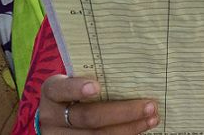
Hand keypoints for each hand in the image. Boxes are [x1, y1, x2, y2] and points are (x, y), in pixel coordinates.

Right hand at [38, 75, 158, 133]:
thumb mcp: (75, 81)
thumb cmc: (75, 92)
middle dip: (122, 112)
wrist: (58, 117)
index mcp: (51, 92)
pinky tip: (140, 129)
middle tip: (149, 105)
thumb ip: (92, 78)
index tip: (96, 86)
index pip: (61, 89)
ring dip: (129, 128)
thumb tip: (133, 74)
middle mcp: (51, 117)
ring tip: (151, 118)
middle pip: (88, 117)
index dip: (77, 88)